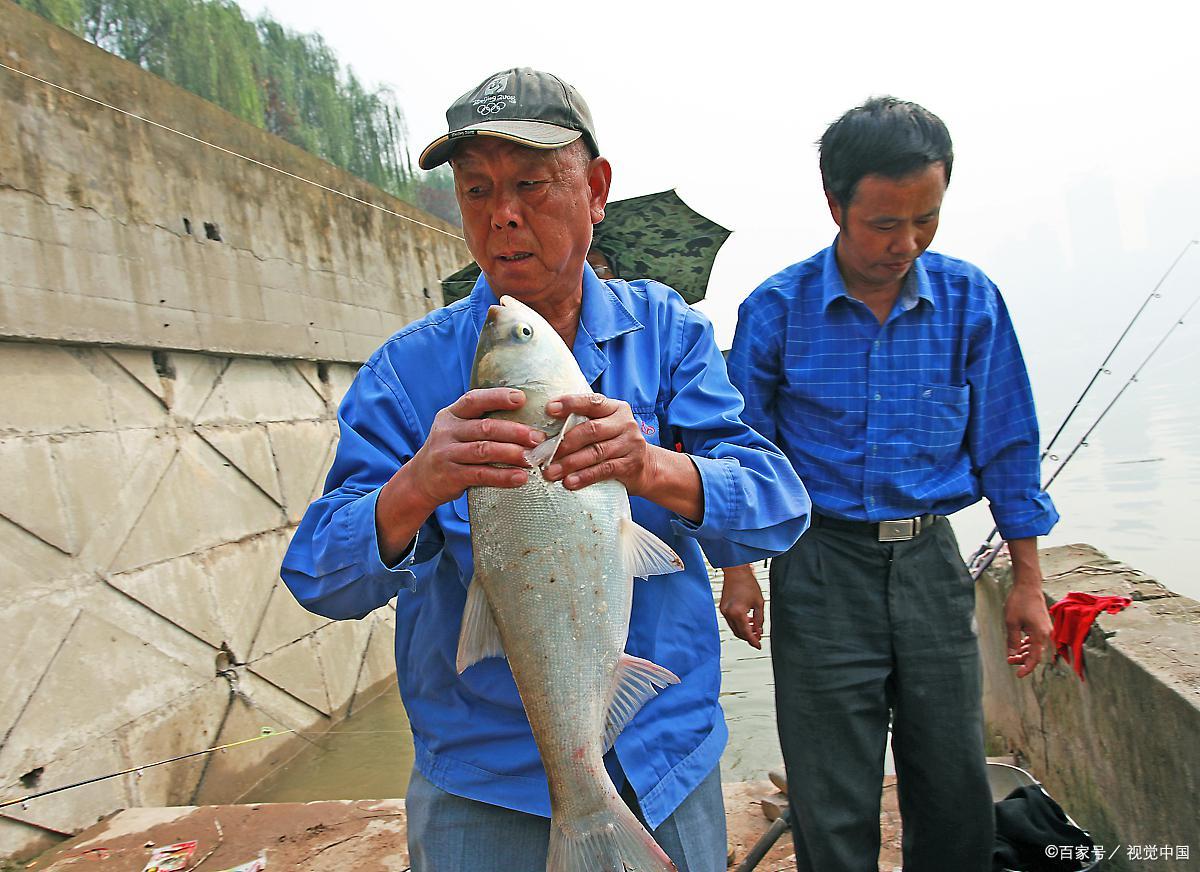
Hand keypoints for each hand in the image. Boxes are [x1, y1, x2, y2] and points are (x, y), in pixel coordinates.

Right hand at [405, 387, 544, 508]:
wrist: (420, 480)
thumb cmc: (451, 450)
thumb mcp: (457, 430)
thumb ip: (481, 422)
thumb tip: (526, 417)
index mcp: (451, 414)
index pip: (473, 400)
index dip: (497, 397)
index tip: (521, 398)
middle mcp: (447, 431)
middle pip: (485, 428)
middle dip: (514, 431)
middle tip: (538, 438)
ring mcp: (446, 454)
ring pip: (484, 451)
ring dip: (511, 453)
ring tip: (532, 458)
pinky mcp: (450, 476)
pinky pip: (481, 474)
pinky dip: (503, 476)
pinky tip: (520, 477)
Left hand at [542, 393, 657, 493]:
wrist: (646, 466)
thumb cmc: (613, 443)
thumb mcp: (603, 427)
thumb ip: (582, 424)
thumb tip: (542, 434)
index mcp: (615, 408)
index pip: (592, 402)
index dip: (571, 404)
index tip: (549, 409)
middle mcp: (625, 423)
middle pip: (591, 430)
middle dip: (565, 442)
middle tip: (543, 454)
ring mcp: (630, 444)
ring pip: (596, 452)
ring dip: (570, 463)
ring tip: (550, 472)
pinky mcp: (631, 464)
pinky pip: (604, 470)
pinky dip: (585, 477)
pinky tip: (569, 482)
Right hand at [720, 565, 762, 648]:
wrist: (736, 572)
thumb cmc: (747, 583)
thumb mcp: (759, 603)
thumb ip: (760, 620)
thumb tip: (759, 631)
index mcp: (738, 612)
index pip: (746, 633)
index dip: (753, 641)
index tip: (758, 645)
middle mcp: (728, 613)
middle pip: (739, 633)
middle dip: (749, 637)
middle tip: (757, 637)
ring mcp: (724, 611)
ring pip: (734, 628)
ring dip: (744, 630)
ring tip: (754, 627)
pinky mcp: (722, 608)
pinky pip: (731, 621)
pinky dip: (739, 623)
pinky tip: (747, 619)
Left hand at [1004, 576, 1051, 678]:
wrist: (1028, 586)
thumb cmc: (1019, 602)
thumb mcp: (1011, 623)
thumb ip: (1012, 641)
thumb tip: (1011, 655)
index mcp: (1040, 635)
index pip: (1035, 658)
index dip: (1026, 668)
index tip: (1018, 675)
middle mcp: (1046, 634)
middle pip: (1036, 654)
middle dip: (1023, 659)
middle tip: (1009, 660)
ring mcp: (1045, 629)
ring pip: (1036, 647)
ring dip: (1024, 652)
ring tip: (1011, 653)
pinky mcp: (1042, 625)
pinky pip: (1036, 640)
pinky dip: (1027, 644)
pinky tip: (1019, 645)